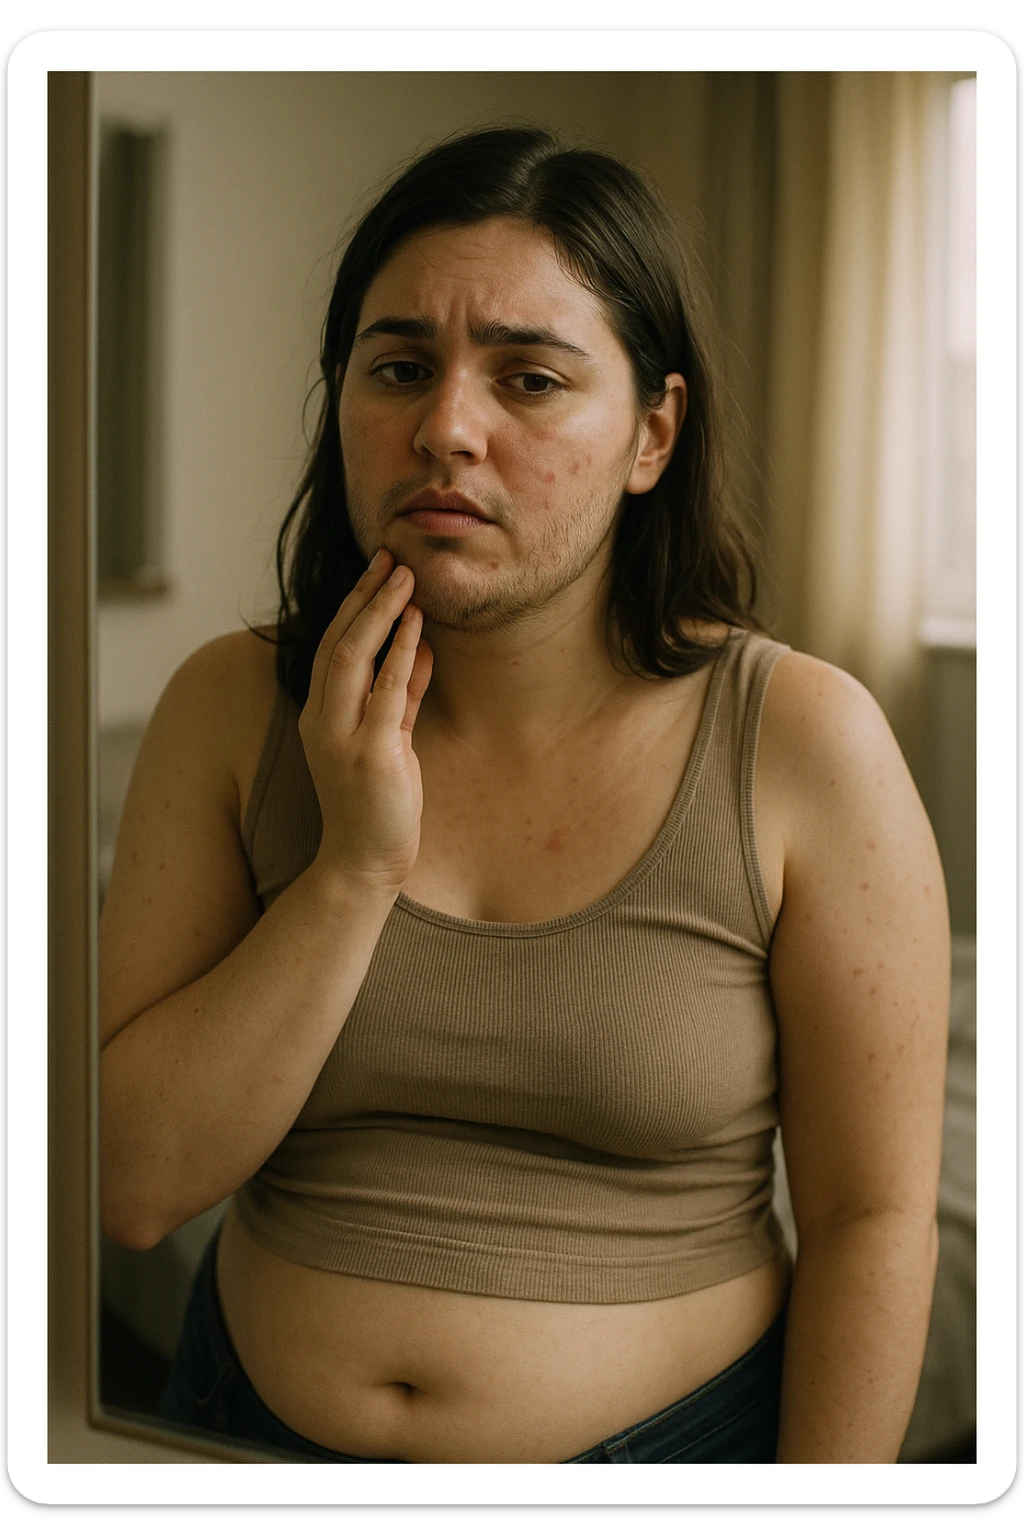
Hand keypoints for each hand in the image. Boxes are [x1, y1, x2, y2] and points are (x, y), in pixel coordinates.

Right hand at [298, 549, 432, 892]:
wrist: (365, 863)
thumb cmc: (379, 805)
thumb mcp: (392, 739)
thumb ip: (402, 694)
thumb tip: (420, 647)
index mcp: (320, 715)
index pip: (332, 646)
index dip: (354, 604)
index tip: (378, 570)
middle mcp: (322, 721)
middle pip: (337, 641)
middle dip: (364, 595)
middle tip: (390, 556)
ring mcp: (341, 737)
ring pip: (352, 657)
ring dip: (380, 611)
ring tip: (405, 576)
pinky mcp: (371, 754)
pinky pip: (385, 691)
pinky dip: (399, 653)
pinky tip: (416, 624)